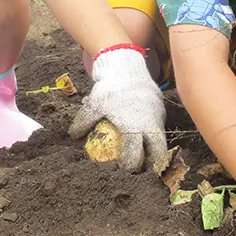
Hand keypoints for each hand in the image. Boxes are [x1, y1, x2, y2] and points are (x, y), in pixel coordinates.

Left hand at [69, 46, 166, 171]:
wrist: (127, 66)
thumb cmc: (110, 88)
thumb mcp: (94, 105)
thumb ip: (84, 122)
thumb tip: (74, 136)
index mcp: (133, 127)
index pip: (135, 155)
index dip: (130, 165)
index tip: (124, 168)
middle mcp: (150, 124)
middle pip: (158, 153)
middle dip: (153, 165)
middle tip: (142, 170)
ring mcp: (158, 117)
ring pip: (161, 140)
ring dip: (154, 150)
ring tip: (145, 156)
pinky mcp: (161, 109)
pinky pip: (159, 126)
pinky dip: (154, 134)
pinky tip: (145, 135)